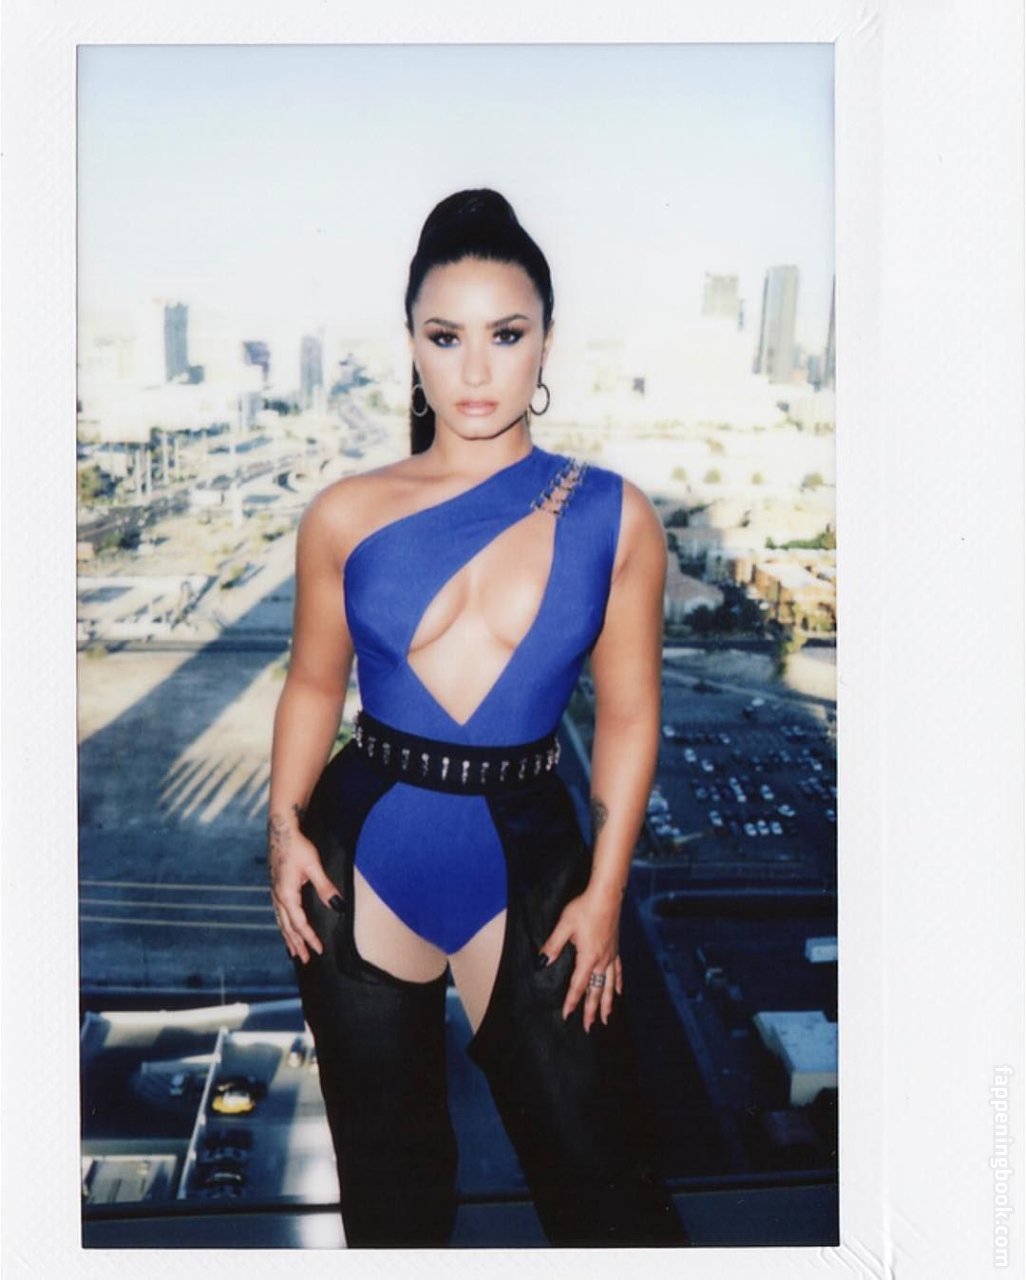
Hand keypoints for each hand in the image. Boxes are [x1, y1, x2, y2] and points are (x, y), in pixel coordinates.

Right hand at [267, 815, 342, 963]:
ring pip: (281, 922)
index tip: (319, 950)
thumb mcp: (313, 866)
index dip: (310, 938)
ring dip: (288, 937)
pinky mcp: (276, 887)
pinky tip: (286, 928)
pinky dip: (284, 925)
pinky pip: (279, 913)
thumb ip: (325, 887)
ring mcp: (275, 892)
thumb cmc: (297, 846)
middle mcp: (278, 897)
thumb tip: (337, 905)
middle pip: (288, 927)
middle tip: (305, 960)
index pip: (300, 923)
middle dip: (297, 944)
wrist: (281, 831)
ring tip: (294, 951)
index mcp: (286, 894)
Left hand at [537, 888, 624, 1031]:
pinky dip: (618, 983)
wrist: (607, 895)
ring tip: (606, 1019)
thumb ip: (553, 945)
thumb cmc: (584, 908)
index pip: (578, 985)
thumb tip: (542, 962)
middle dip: (591, 1010)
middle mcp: (602, 960)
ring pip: (609, 985)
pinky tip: (619, 992)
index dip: (572, 1002)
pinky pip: (618, 971)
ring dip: (607, 1003)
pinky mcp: (616, 948)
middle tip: (588, 1027)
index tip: (567, 1015)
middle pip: (596, 991)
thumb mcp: (564, 925)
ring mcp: (611, 955)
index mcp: (587, 957)